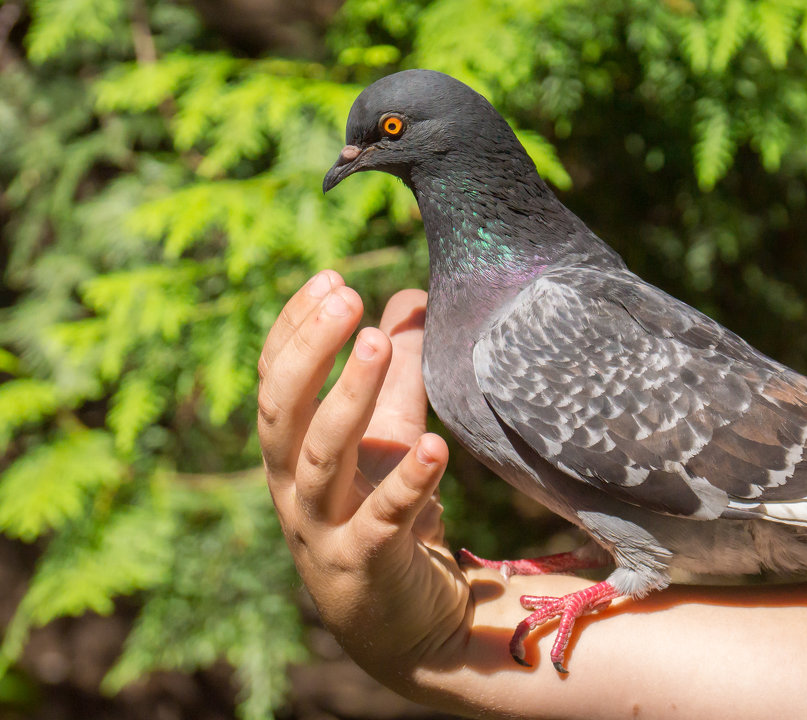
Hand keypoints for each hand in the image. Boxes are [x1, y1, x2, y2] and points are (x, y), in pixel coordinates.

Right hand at [257, 271, 469, 687]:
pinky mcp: (367, 566)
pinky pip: (383, 520)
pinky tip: (436, 448)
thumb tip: (411, 296)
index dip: (295, 329)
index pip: (275, 380)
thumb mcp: (393, 435)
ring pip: (322, 458)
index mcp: (291, 451)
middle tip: (347, 298)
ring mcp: (325, 529)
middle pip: (282, 411)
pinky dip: (408, 483)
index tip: (330, 279)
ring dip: (349, 398)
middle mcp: (294, 488)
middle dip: (310, 351)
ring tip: (380, 343)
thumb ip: (401, 371)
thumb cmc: (389, 513)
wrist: (405, 622)